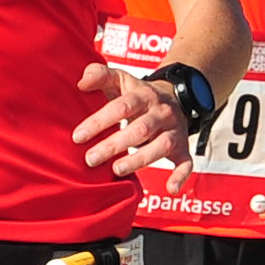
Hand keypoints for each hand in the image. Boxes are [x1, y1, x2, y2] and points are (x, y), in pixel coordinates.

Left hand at [72, 63, 196, 188]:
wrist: (175, 97)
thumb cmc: (137, 94)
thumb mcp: (121, 80)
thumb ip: (100, 75)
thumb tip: (81, 83)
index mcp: (143, 95)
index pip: (121, 107)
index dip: (99, 121)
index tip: (77, 137)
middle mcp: (161, 112)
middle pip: (140, 129)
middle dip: (114, 145)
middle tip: (90, 159)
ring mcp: (174, 131)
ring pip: (162, 146)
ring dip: (140, 159)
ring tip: (116, 170)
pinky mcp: (183, 148)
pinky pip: (186, 162)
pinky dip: (181, 176)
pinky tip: (171, 188)